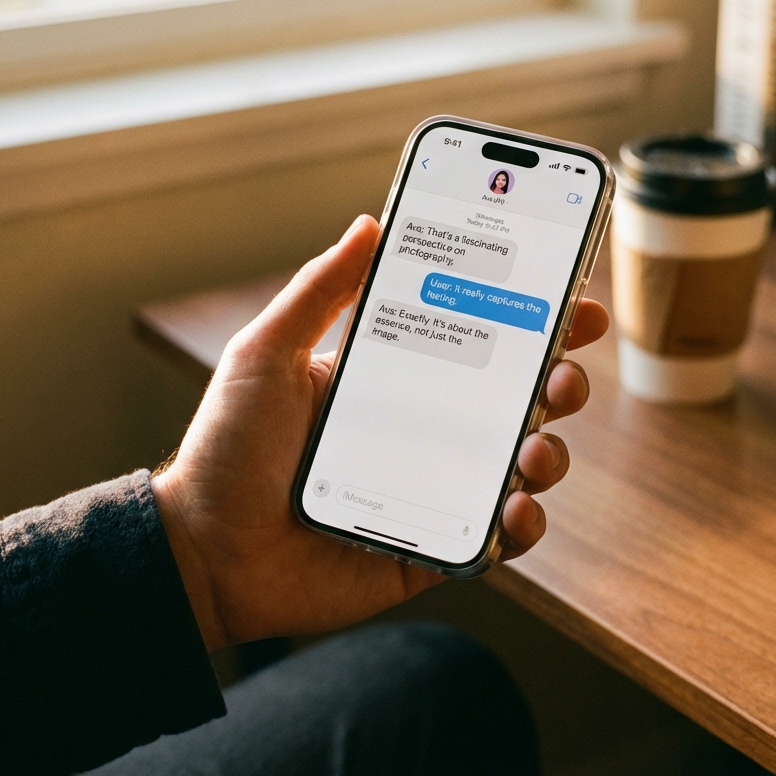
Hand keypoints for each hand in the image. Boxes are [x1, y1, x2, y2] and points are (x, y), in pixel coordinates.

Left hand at [152, 215, 608, 650]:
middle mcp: (424, 433)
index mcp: (394, 380)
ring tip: (535, 448)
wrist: (203, 552)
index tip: (572, 300)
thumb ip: (319, 291)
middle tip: (564, 373)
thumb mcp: (267, 354)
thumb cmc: (226, 449)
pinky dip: (523, 523)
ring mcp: (433, 492)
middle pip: (515, 400)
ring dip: (549, 452)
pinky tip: (515, 506)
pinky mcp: (432, 550)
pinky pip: (496, 537)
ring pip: (520, 466)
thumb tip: (369, 223)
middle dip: (559, 381)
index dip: (532, 320)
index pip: (477, 340)